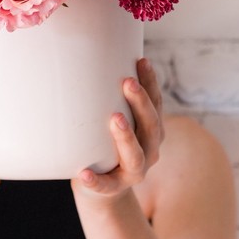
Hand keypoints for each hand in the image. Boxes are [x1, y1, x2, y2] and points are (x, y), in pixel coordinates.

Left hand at [72, 57, 163, 200]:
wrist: (103, 188)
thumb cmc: (107, 143)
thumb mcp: (116, 118)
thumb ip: (113, 96)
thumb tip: (94, 50)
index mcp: (152, 130)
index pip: (156, 103)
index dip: (151, 82)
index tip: (141, 60)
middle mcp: (149, 150)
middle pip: (150, 125)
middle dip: (140, 103)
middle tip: (127, 82)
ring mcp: (132, 172)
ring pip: (135, 156)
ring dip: (126, 137)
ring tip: (115, 118)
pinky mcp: (112, 189)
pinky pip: (104, 186)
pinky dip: (95, 180)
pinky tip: (83, 173)